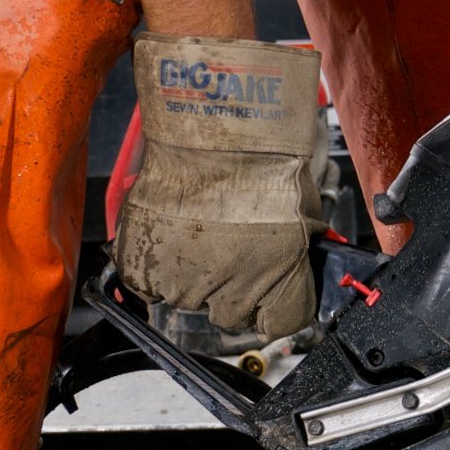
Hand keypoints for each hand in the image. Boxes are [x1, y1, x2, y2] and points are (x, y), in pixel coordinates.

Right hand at [114, 34, 322, 337]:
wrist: (220, 126)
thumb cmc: (270, 157)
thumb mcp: (307, 211)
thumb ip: (299, 251)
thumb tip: (301, 259)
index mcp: (278, 286)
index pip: (281, 324)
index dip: (278, 305)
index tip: (273, 290)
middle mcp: (230, 293)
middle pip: (231, 317)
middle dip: (233, 290)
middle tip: (230, 250)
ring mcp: (182, 282)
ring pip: (187, 300)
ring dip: (191, 274)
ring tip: (198, 229)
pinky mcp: (142, 265)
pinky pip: (147, 284)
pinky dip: (154, 265)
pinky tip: (169, 233)